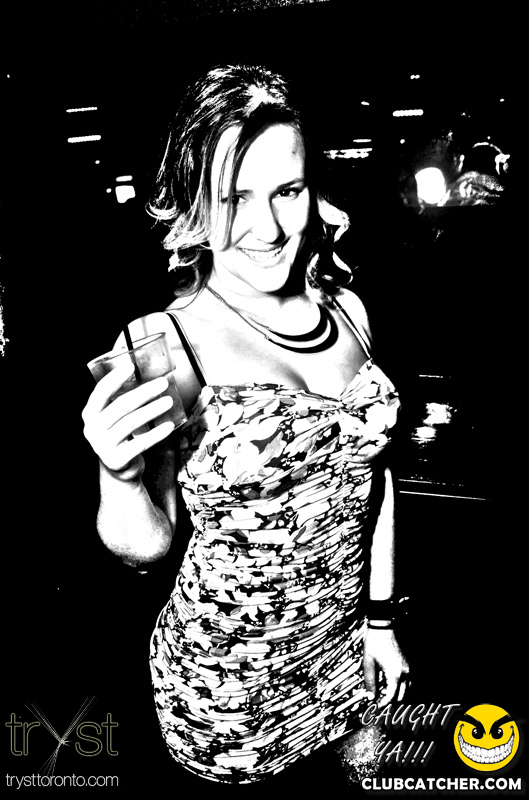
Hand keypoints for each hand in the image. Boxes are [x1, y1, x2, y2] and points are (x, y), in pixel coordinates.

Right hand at [82, 362, 175, 479]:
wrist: (118, 468)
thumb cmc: (119, 434)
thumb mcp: (113, 417)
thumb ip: (120, 399)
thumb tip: (143, 374)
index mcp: (90, 414)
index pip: (100, 392)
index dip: (114, 378)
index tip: (131, 366)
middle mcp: (92, 429)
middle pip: (121, 406)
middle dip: (144, 392)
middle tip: (162, 383)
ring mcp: (103, 445)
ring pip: (131, 422)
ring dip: (152, 410)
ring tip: (168, 401)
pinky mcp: (117, 459)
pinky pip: (140, 443)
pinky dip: (156, 434)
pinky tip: (169, 426)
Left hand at [363, 627, 409, 707]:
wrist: (383, 627)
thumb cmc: (374, 643)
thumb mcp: (368, 663)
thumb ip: (369, 682)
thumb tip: (370, 697)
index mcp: (394, 674)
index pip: (391, 697)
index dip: (384, 705)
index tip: (377, 707)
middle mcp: (404, 673)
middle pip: (401, 697)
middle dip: (392, 703)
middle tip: (381, 705)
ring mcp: (408, 669)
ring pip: (408, 691)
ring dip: (398, 697)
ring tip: (386, 698)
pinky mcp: (408, 665)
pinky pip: (410, 683)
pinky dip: (403, 689)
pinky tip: (393, 689)